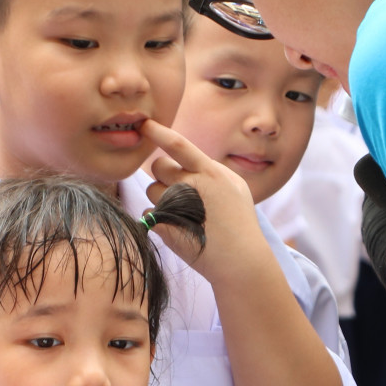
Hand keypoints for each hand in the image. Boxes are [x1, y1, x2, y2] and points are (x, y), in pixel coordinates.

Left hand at [141, 120, 268, 277]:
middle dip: (163, 175)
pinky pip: (149, 213)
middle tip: (179, 192)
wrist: (241, 261)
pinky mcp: (166, 226)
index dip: (158, 133)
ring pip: (152, 190)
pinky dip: (158, 219)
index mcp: (211, 172)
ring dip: (161, 198)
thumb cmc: (238, 225)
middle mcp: (193, 185)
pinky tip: (178, 228)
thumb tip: (182, 163)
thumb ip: (208, 173)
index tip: (144, 124)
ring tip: (184, 214)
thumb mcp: (233, 189)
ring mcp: (178, 207)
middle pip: (159, 167)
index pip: (178, 145)